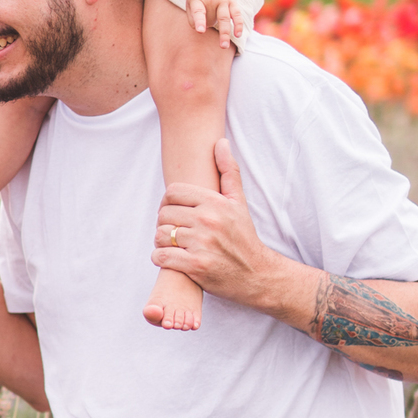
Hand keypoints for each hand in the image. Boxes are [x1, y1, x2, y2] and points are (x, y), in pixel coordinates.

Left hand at [151, 139, 279, 306]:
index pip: (173, 192)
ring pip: (160, 235)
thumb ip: (229, 171)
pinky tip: (170, 259)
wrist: (257, 274)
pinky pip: (161, 256)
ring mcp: (201, 244)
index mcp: (215, 203)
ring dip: (161, 242)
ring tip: (172, 245)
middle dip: (164, 223)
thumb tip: (221, 142)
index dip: (167, 202)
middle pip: (164, 214)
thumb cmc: (244, 237)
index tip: (173, 212)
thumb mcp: (238, 202)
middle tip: (173, 231)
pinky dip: (160, 258)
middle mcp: (208, 221)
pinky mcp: (196, 266)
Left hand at [185, 0, 242, 47]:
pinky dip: (238, 24)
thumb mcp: (190, 0)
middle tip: (222, 46)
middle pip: (219, 17)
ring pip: (229, 17)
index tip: (200, 30)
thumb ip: (192, 17)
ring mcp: (225, 0)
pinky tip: (238, 34)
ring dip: (229, 31)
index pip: (199, 10)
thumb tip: (201, 31)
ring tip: (226, 45)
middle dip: (222, 32)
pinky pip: (237, 14)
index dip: (199, 21)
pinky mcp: (233, 1)